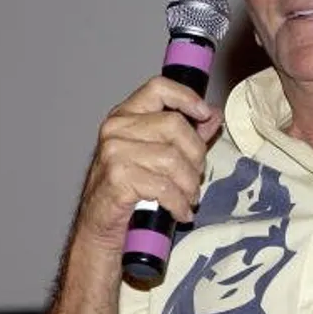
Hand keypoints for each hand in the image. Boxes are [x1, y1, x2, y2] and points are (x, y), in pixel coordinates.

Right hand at [73, 76, 222, 251]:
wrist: (99, 226)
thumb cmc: (129, 188)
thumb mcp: (159, 154)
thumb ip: (187, 132)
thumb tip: (213, 114)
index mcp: (126, 115)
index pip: (158, 88)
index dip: (186, 97)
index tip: (204, 114)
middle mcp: (116, 128)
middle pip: (175, 126)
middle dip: (196, 155)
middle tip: (196, 176)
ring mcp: (114, 152)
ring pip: (173, 159)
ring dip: (189, 184)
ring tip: (190, 197)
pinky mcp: (117, 178)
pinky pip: (164, 187)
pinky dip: (179, 203)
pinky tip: (181, 211)